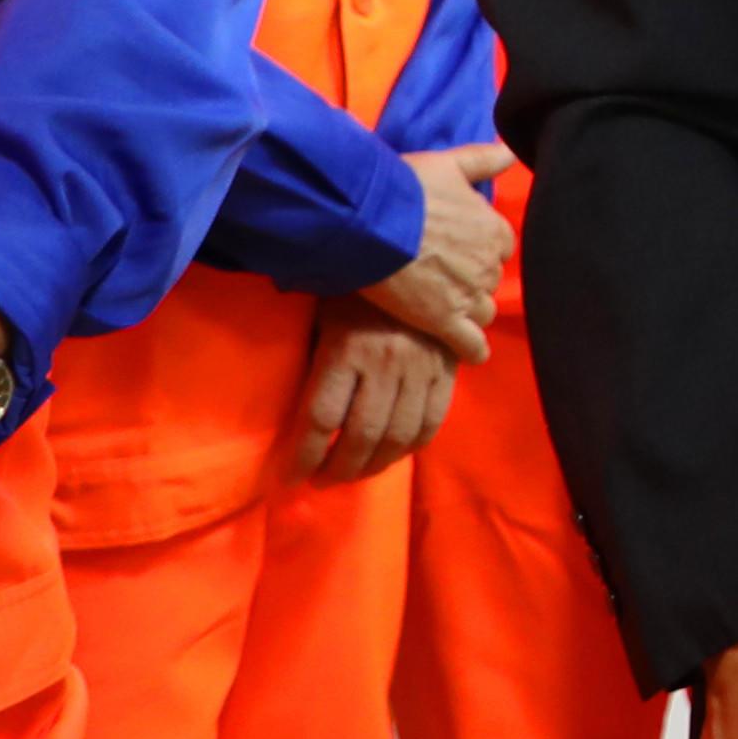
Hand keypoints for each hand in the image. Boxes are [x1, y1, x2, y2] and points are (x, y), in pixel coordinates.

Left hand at [290, 304, 457, 481]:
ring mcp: (421, 368)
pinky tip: (391, 455)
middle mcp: (385, 363)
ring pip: (397, 437)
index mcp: (346, 349)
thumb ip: (315, 363)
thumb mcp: (320, 318)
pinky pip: (431, 423)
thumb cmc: (351, 288)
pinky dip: (410, 448)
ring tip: (353, 474)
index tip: (290, 478)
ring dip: (373, 466)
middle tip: (322, 481)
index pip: (319, 419)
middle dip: (337, 469)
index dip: (303, 457)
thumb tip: (299, 418)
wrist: (412, 256)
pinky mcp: (447, 370)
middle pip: (359, 436)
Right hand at [364, 151, 512, 366]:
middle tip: (447, 276)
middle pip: (491, 279)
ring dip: (473, 310)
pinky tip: (472, 354)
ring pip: (484, 311)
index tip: (464, 247)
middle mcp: (488, 264)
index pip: (503, 245)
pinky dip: (473, 350)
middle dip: (475, 279)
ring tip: (451, 308)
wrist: (370, 221)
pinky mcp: (444, 321)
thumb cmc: (406, 188)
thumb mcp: (448, 163)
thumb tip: (511, 151)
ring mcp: (468, 295)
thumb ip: (483, 160)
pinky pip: (470, 344)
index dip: (484, 247)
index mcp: (493, 228)